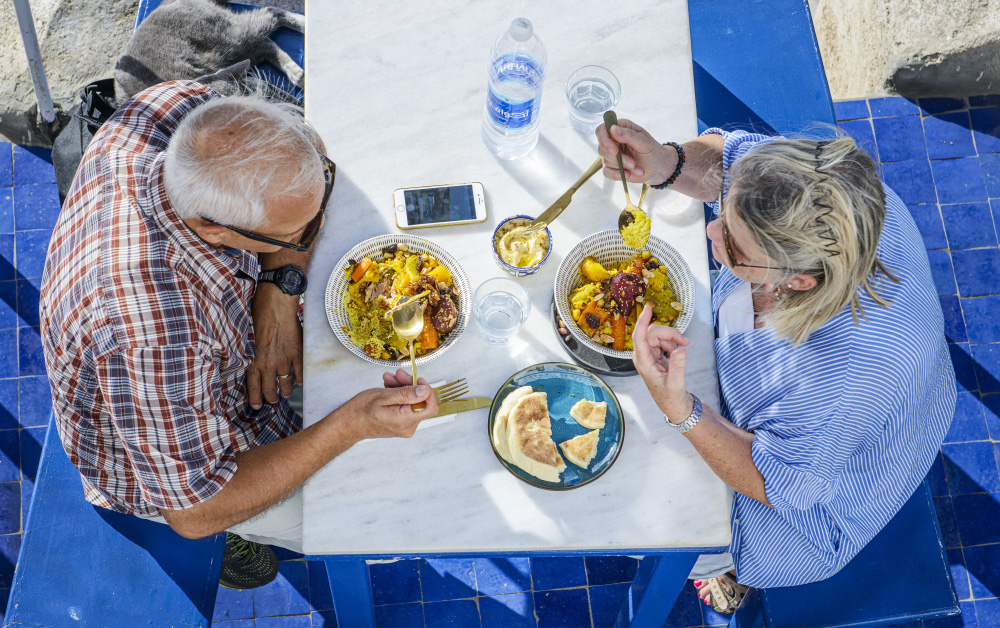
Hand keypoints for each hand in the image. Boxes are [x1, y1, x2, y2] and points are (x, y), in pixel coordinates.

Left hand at [247, 283, 302, 408]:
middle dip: (271, 397)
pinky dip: (300, 378)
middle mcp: (269, 363)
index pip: (254, 385)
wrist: (277, 303)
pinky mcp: (298, 352)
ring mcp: (285, 359)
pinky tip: (299, 381)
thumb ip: (254, 351)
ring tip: (285, 393)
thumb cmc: (261, 313)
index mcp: (255, 358)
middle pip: (270, 388)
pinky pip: (300, 372)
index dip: (255, 397)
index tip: (257, 405)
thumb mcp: (251, 335)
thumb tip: (256, 360)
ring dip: (285, 390)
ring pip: (286, 383)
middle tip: (272, 400)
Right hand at [344, 377, 438, 439]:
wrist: (349, 424)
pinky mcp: (401, 424)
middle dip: (410, 385)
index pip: (430, 406)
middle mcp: (407, 427)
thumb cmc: (360, 412)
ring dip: (403, 388)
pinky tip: (389, 387)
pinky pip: (406, 406)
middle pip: (420, 402)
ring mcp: (405, 427)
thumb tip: (424, 391)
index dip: (427, 390)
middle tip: (398, 374)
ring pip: (412, 402)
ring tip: (389, 380)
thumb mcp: (383, 396)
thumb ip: (406, 394)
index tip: (417, 380)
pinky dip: (399, 395)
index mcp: (404, 420)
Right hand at [596, 118, 677, 184]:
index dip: (604, 140)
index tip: (615, 150)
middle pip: (602, 147)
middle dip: (617, 158)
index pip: (602, 130)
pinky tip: (628, 175)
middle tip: (632, 163)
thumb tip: (612, 128)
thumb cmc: (653, 152)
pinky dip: (617, 175)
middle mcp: (613, 140)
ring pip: (605, 160)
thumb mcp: (644, 142)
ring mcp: (611, 154)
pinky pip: (606, 172)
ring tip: (637, 168)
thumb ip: (629, 135)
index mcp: (621, 128)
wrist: (658, 168)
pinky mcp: (611, 166)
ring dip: (622, 167)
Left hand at [631, 304, 693, 422]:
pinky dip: (672, 344)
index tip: (648, 309)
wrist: (672, 402)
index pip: (639, 337)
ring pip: (659, 335)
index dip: (642, 321)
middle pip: (653, 332)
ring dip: (672, 340)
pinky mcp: (653, 354)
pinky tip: (675, 354)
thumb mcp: (676, 383)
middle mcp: (643, 356)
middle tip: (685, 342)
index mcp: (643, 362)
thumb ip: (677, 366)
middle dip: (670, 333)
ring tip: (681, 351)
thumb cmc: (670, 396)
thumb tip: (680, 350)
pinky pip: (663, 340)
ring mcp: (648, 354)